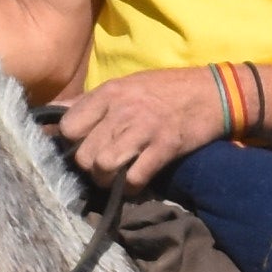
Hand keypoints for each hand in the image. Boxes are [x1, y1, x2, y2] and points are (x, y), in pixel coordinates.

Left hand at [37, 59, 228, 187]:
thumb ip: (93, 101)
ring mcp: (144, 130)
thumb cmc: (166, 89)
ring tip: (117, 176)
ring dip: (108, 179)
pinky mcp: (164, 148)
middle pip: (83, 154)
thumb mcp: (126, 84)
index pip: (69, 126)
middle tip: (102, 166)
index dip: (72, 142)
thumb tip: (57, 113)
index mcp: (109, 93)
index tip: (83, 145)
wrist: (214, 93)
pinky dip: (133, 187)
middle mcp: (122, 110)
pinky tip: (137, 182)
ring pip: (103, 167)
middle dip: (90, 166)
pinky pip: (134, 178)